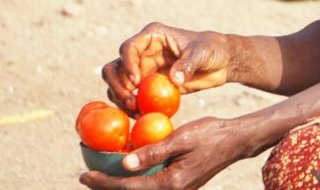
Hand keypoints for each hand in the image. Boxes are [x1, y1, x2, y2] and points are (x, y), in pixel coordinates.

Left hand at [79, 117, 247, 189]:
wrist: (235, 141)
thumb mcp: (181, 138)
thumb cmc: (210, 134)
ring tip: (100, 175)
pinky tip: (127, 170)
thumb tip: (125, 163)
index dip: (104, 182)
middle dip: (106, 188)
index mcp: (171, 183)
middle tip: (85, 177)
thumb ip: (153, 151)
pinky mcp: (180, 186)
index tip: (84, 174)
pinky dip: (135, 182)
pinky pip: (151, 187)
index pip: (129, 187)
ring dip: (120, 186)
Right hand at [102, 23, 235, 112]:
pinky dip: (130, 107)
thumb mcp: (202, 53)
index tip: (136, 82)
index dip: (127, 64)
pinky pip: (131, 97)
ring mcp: (143, 70)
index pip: (129, 47)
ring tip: (136, 112)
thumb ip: (187, 64)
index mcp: (152, 36)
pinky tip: (140, 116)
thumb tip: (173, 80)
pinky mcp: (147, 86)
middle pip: (115, 68)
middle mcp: (143, 52)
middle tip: (131, 102)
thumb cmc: (212, 49)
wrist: (221, 61)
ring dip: (121, 99)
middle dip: (117, 85)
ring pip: (118, 85)